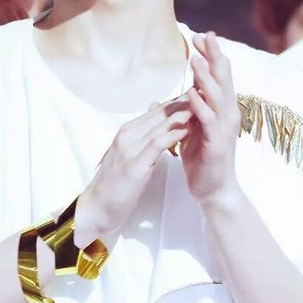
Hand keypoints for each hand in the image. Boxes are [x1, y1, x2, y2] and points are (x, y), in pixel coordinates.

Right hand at [75, 97, 190, 246]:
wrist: (97, 207)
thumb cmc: (115, 183)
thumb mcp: (128, 154)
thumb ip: (141, 137)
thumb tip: (153, 118)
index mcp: (127, 131)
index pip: (156, 110)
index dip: (178, 102)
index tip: (197, 96)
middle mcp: (127, 135)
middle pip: (160, 113)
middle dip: (183, 103)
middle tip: (205, 95)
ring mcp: (129, 149)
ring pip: (160, 125)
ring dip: (182, 116)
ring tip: (201, 108)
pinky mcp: (134, 165)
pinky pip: (157, 145)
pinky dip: (173, 135)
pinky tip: (187, 130)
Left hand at [180, 32, 240, 205]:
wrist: (213, 190)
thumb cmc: (203, 158)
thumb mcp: (194, 127)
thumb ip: (191, 109)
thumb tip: (184, 90)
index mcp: (221, 108)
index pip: (218, 75)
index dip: (211, 55)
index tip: (200, 35)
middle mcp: (227, 114)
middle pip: (223, 79)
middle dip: (213, 56)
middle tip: (205, 35)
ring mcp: (224, 128)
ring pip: (217, 96)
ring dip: (205, 77)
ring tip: (195, 59)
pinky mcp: (217, 143)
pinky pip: (208, 121)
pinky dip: (200, 105)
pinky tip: (191, 93)